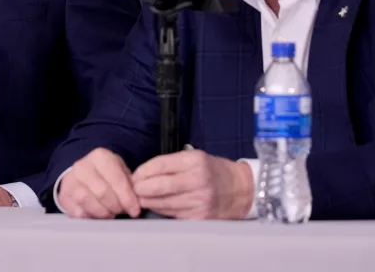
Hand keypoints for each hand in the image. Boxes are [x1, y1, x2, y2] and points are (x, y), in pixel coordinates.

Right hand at [57, 148, 139, 218]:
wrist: (81, 174)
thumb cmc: (105, 174)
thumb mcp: (119, 170)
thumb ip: (129, 183)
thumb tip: (137, 201)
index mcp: (100, 156)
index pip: (117, 179)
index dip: (128, 198)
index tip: (135, 209)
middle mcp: (83, 166)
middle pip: (103, 192)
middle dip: (117, 206)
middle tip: (123, 211)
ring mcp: (71, 181)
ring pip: (88, 201)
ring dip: (104, 212)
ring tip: (111, 213)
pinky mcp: (64, 197)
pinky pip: (78, 212)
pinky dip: (91, 217)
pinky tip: (98, 215)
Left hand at [131, 150, 252, 219]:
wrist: (241, 189)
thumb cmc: (215, 171)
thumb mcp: (196, 157)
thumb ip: (172, 164)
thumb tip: (144, 173)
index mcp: (195, 160)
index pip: (160, 165)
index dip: (143, 171)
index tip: (134, 175)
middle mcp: (198, 180)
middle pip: (159, 186)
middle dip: (141, 188)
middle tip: (133, 189)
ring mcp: (199, 200)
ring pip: (164, 203)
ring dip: (148, 201)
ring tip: (140, 198)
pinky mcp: (200, 216)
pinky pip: (173, 214)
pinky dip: (161, 210)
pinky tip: (156, 206)